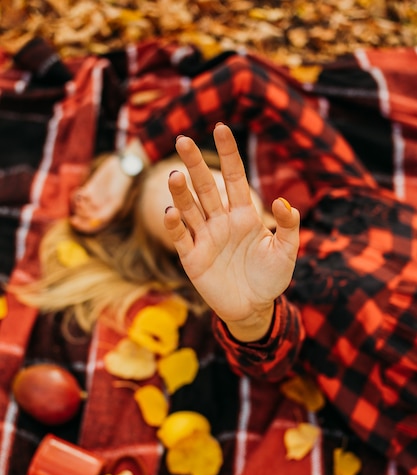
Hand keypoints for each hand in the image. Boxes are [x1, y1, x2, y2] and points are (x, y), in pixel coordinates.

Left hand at [69, 139, 148, 232]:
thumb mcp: (115, 201)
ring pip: (81, 207)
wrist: (121, 168)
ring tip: (83, 197)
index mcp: (107, 214)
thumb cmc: (121, 186)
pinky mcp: (90, 188)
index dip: (83, 226)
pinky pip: (80, 196)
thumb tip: (94, 222)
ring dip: (78, 204)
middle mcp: (100, 208)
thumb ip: (106, 213)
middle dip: (79, 214)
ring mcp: (95, 198)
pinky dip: (77, 195)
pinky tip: (82, 191)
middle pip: (84, 217)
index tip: (76, 222)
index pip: (93, 226)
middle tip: (80, 206)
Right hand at [165, 123, 299, 341]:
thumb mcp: (286, 251)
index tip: (222, 128)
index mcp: (244, 215)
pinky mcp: (192, 258)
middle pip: (205, 187)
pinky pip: (181, 238)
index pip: (234, 177)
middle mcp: (221, 221)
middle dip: (195, 164)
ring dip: (181, 192)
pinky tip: (171, 211)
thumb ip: (288, 226)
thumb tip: (282, 202)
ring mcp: (205, 238)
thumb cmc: (270, 277)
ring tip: (175, 175)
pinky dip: (175, 225)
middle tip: (182, 139)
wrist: (254, 308)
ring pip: (190, 208)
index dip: (228, 153)